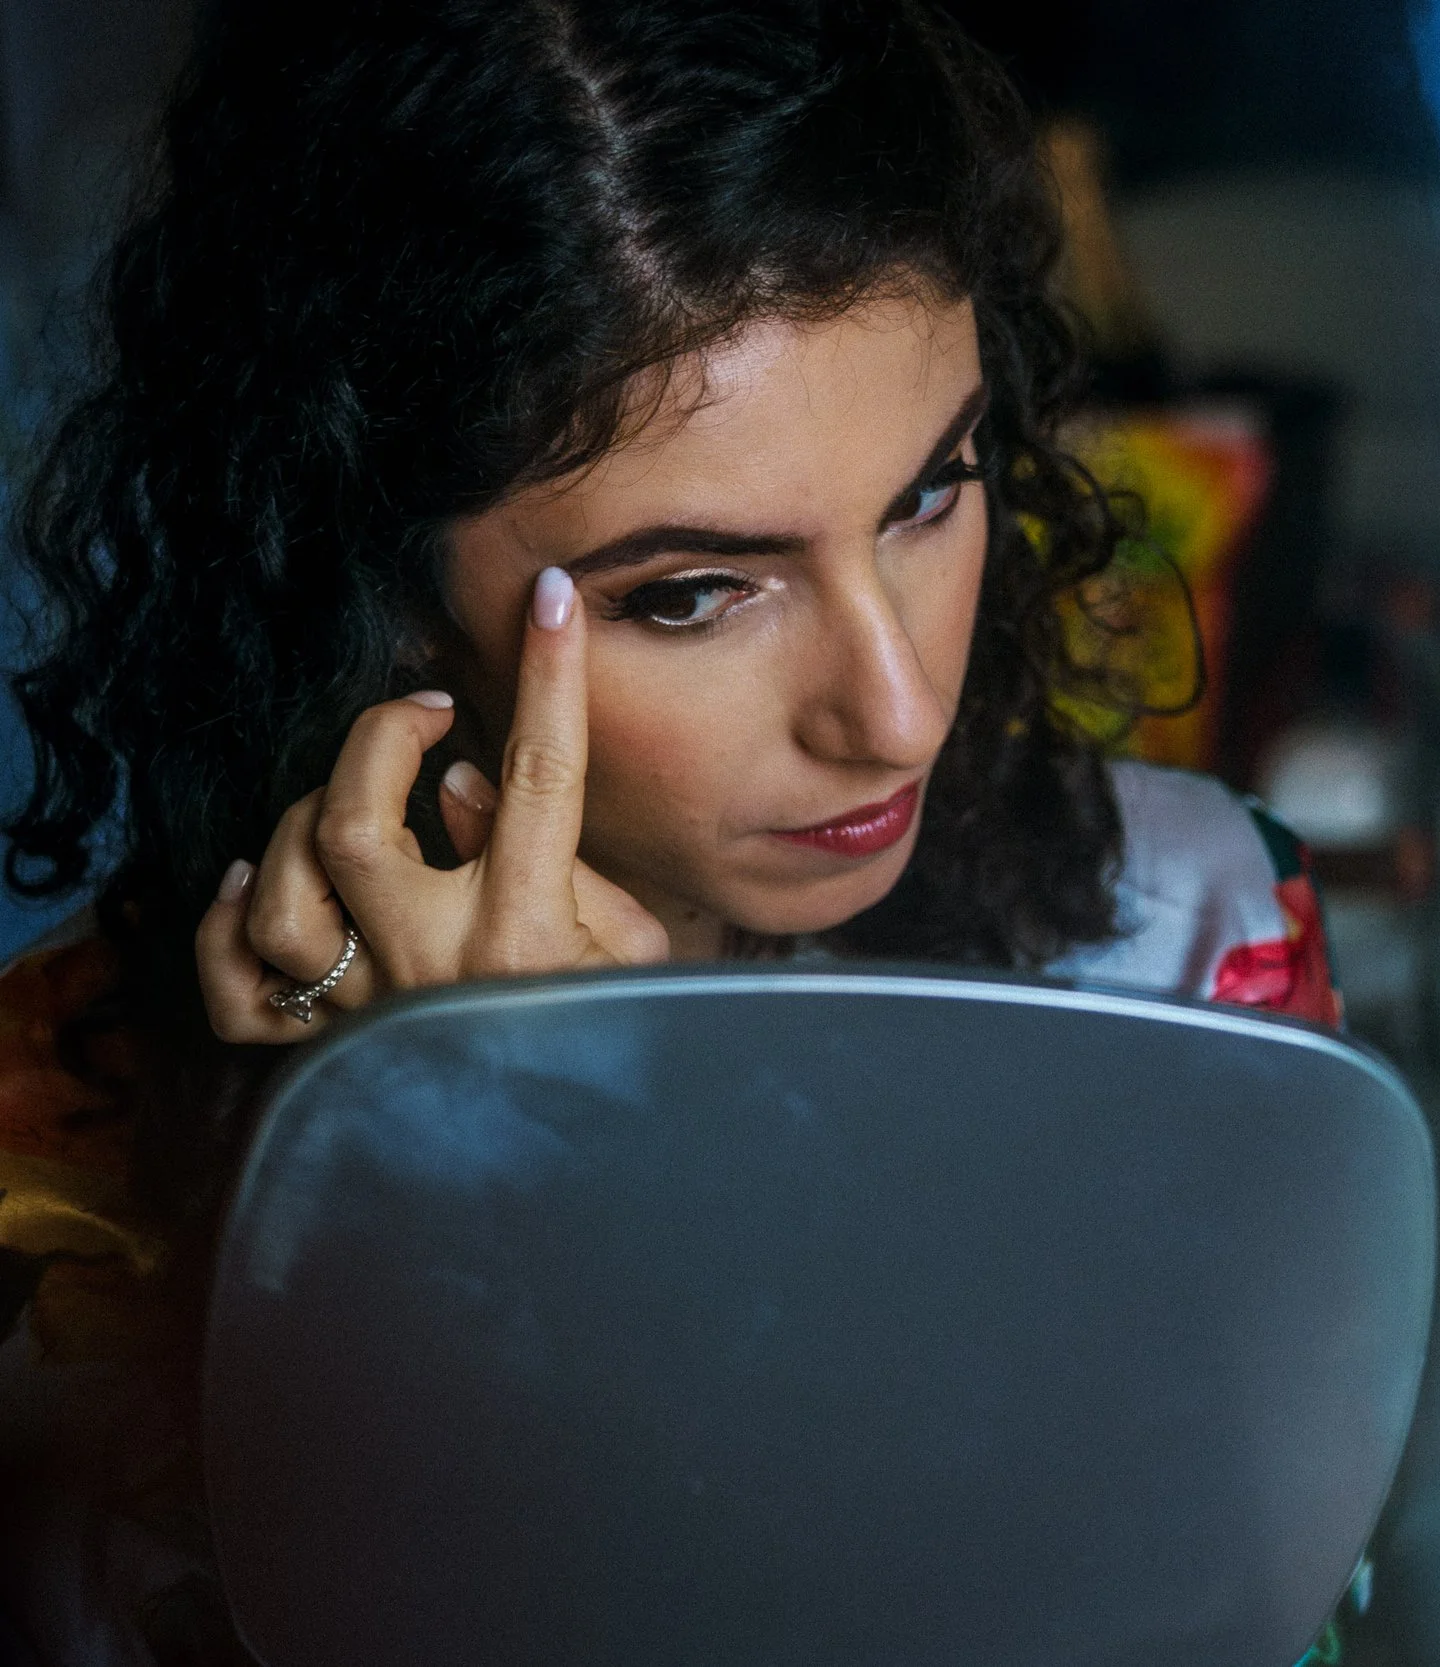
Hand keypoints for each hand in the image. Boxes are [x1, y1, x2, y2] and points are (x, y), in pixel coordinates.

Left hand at [196, 567, 670, 1041]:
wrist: (573, 1179)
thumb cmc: (611, 1047)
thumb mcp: (628, 951)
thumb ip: (561, 864)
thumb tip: (458, 787)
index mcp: (530, 933)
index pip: (537, 776)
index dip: (548, 678)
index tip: (550, 603)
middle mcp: (436, 964)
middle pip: (357, 821)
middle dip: (376, 739)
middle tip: (419, 713)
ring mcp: (368, 1010)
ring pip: (286, 896)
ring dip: (304, 826)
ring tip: (350, 801)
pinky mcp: (322, 1053)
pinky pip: (240, 989)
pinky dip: (232, 927)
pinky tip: (256, 885)